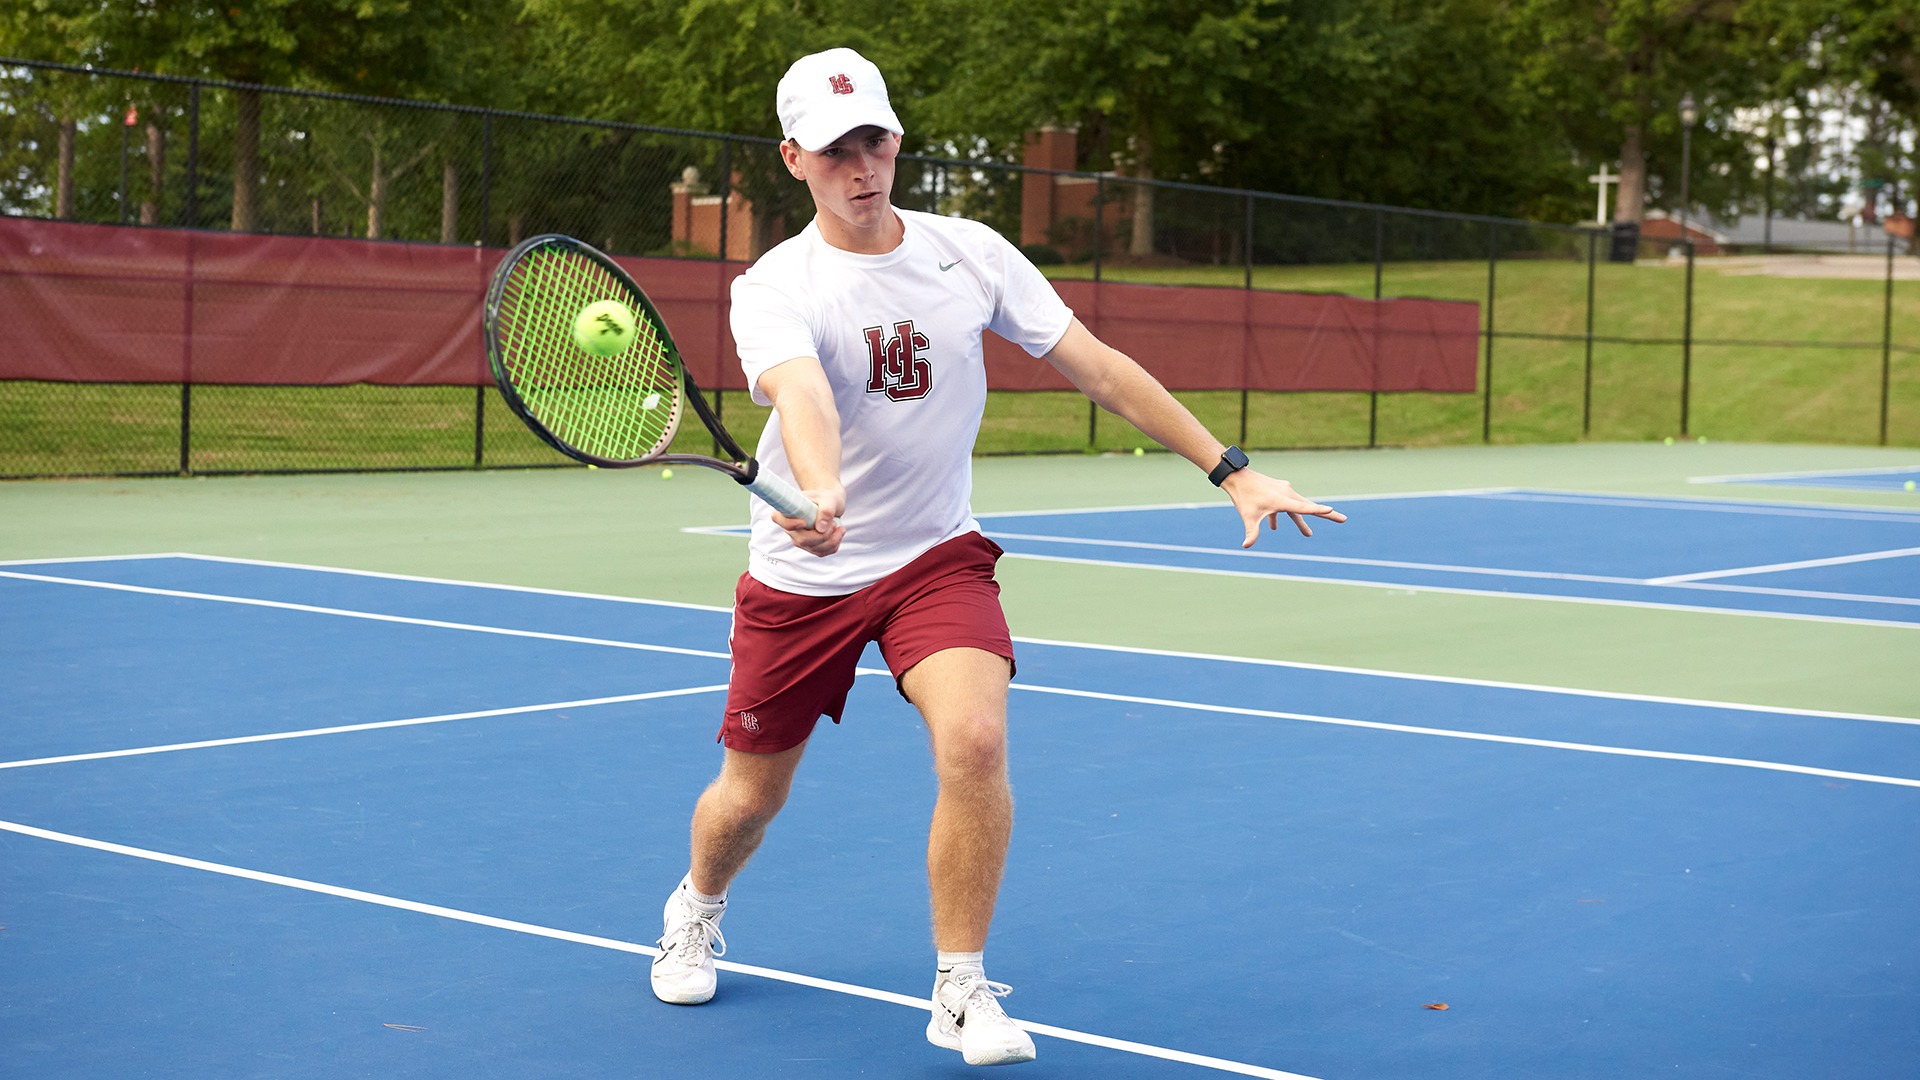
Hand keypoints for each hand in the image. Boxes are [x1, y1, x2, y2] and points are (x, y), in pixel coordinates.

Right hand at [771, 486, 845, 557]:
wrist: (832, 504)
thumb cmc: (827, 498)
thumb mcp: (829, 498)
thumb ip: (826, 510)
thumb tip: (821, 528)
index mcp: (789, 510)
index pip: (778, 518)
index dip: (789, 524)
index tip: (804, 522)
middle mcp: (791, 528)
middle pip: (801, 540)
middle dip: (821, 536)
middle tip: (834, 524)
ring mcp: (800, 539)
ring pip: (813, 548)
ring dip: (831, 540)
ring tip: (840, 527)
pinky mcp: (811, 547)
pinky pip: (821, 552)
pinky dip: (833, 545)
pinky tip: (838, 533)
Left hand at [1221, 470, 1344, 546]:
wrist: (1236, 477)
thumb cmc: (1243, 497)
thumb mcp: (1248, 516)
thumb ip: (1251, 532)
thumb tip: (1246, 546)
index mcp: (1282, 500)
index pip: (1304, 508)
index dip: (1318, 510)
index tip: (1331, 510)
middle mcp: (1287, 494)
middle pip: (1309, 506)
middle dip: (1325, 514)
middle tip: (1344, 519)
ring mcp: (1283, 491)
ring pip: (1296, 508)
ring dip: (1300, 521)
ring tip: (1308, 535)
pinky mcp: (1277, 491)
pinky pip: (1283, 506)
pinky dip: (1280, 516)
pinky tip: (1274, 527)